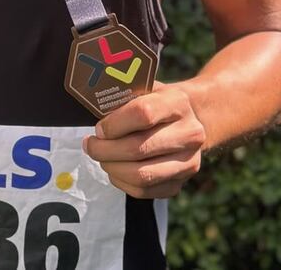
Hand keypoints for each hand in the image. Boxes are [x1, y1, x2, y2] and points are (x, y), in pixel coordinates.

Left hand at [83, 82, 204, 198]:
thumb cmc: (156, 102)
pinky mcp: (180, 184)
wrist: (188, 120)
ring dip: (112, 168)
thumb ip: (122, 98)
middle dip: (106, 150)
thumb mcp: (143, 89)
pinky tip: (114, 168)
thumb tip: (92, 114)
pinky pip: (144, 191)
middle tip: (90, 145)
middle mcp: (190, 133)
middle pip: (139, 148)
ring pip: (141, 175)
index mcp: (178, 103)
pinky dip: (121, 182)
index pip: (143, 114)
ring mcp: (188, 162)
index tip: (98, 129)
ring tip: (100, 157)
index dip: (114, 124)